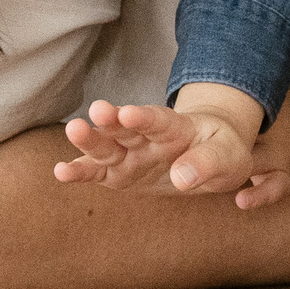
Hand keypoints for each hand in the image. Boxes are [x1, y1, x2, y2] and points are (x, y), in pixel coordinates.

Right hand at [53, 98, 221, 192]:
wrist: (212, 156)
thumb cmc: (222, 151)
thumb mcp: (228, 157)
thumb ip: (208, 163)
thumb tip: (183, 178)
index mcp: (177, 127)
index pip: (159, 121)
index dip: (145, 117)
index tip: (130, 113)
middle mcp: (147, 137)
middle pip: (126, 128)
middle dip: (112, 120)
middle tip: (97, 110)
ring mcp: (131, 154)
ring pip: (107, 147)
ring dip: (91, 140)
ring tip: (74, 131)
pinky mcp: (120, 173)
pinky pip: (98, 173)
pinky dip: (80, 172)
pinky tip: (61, 172)